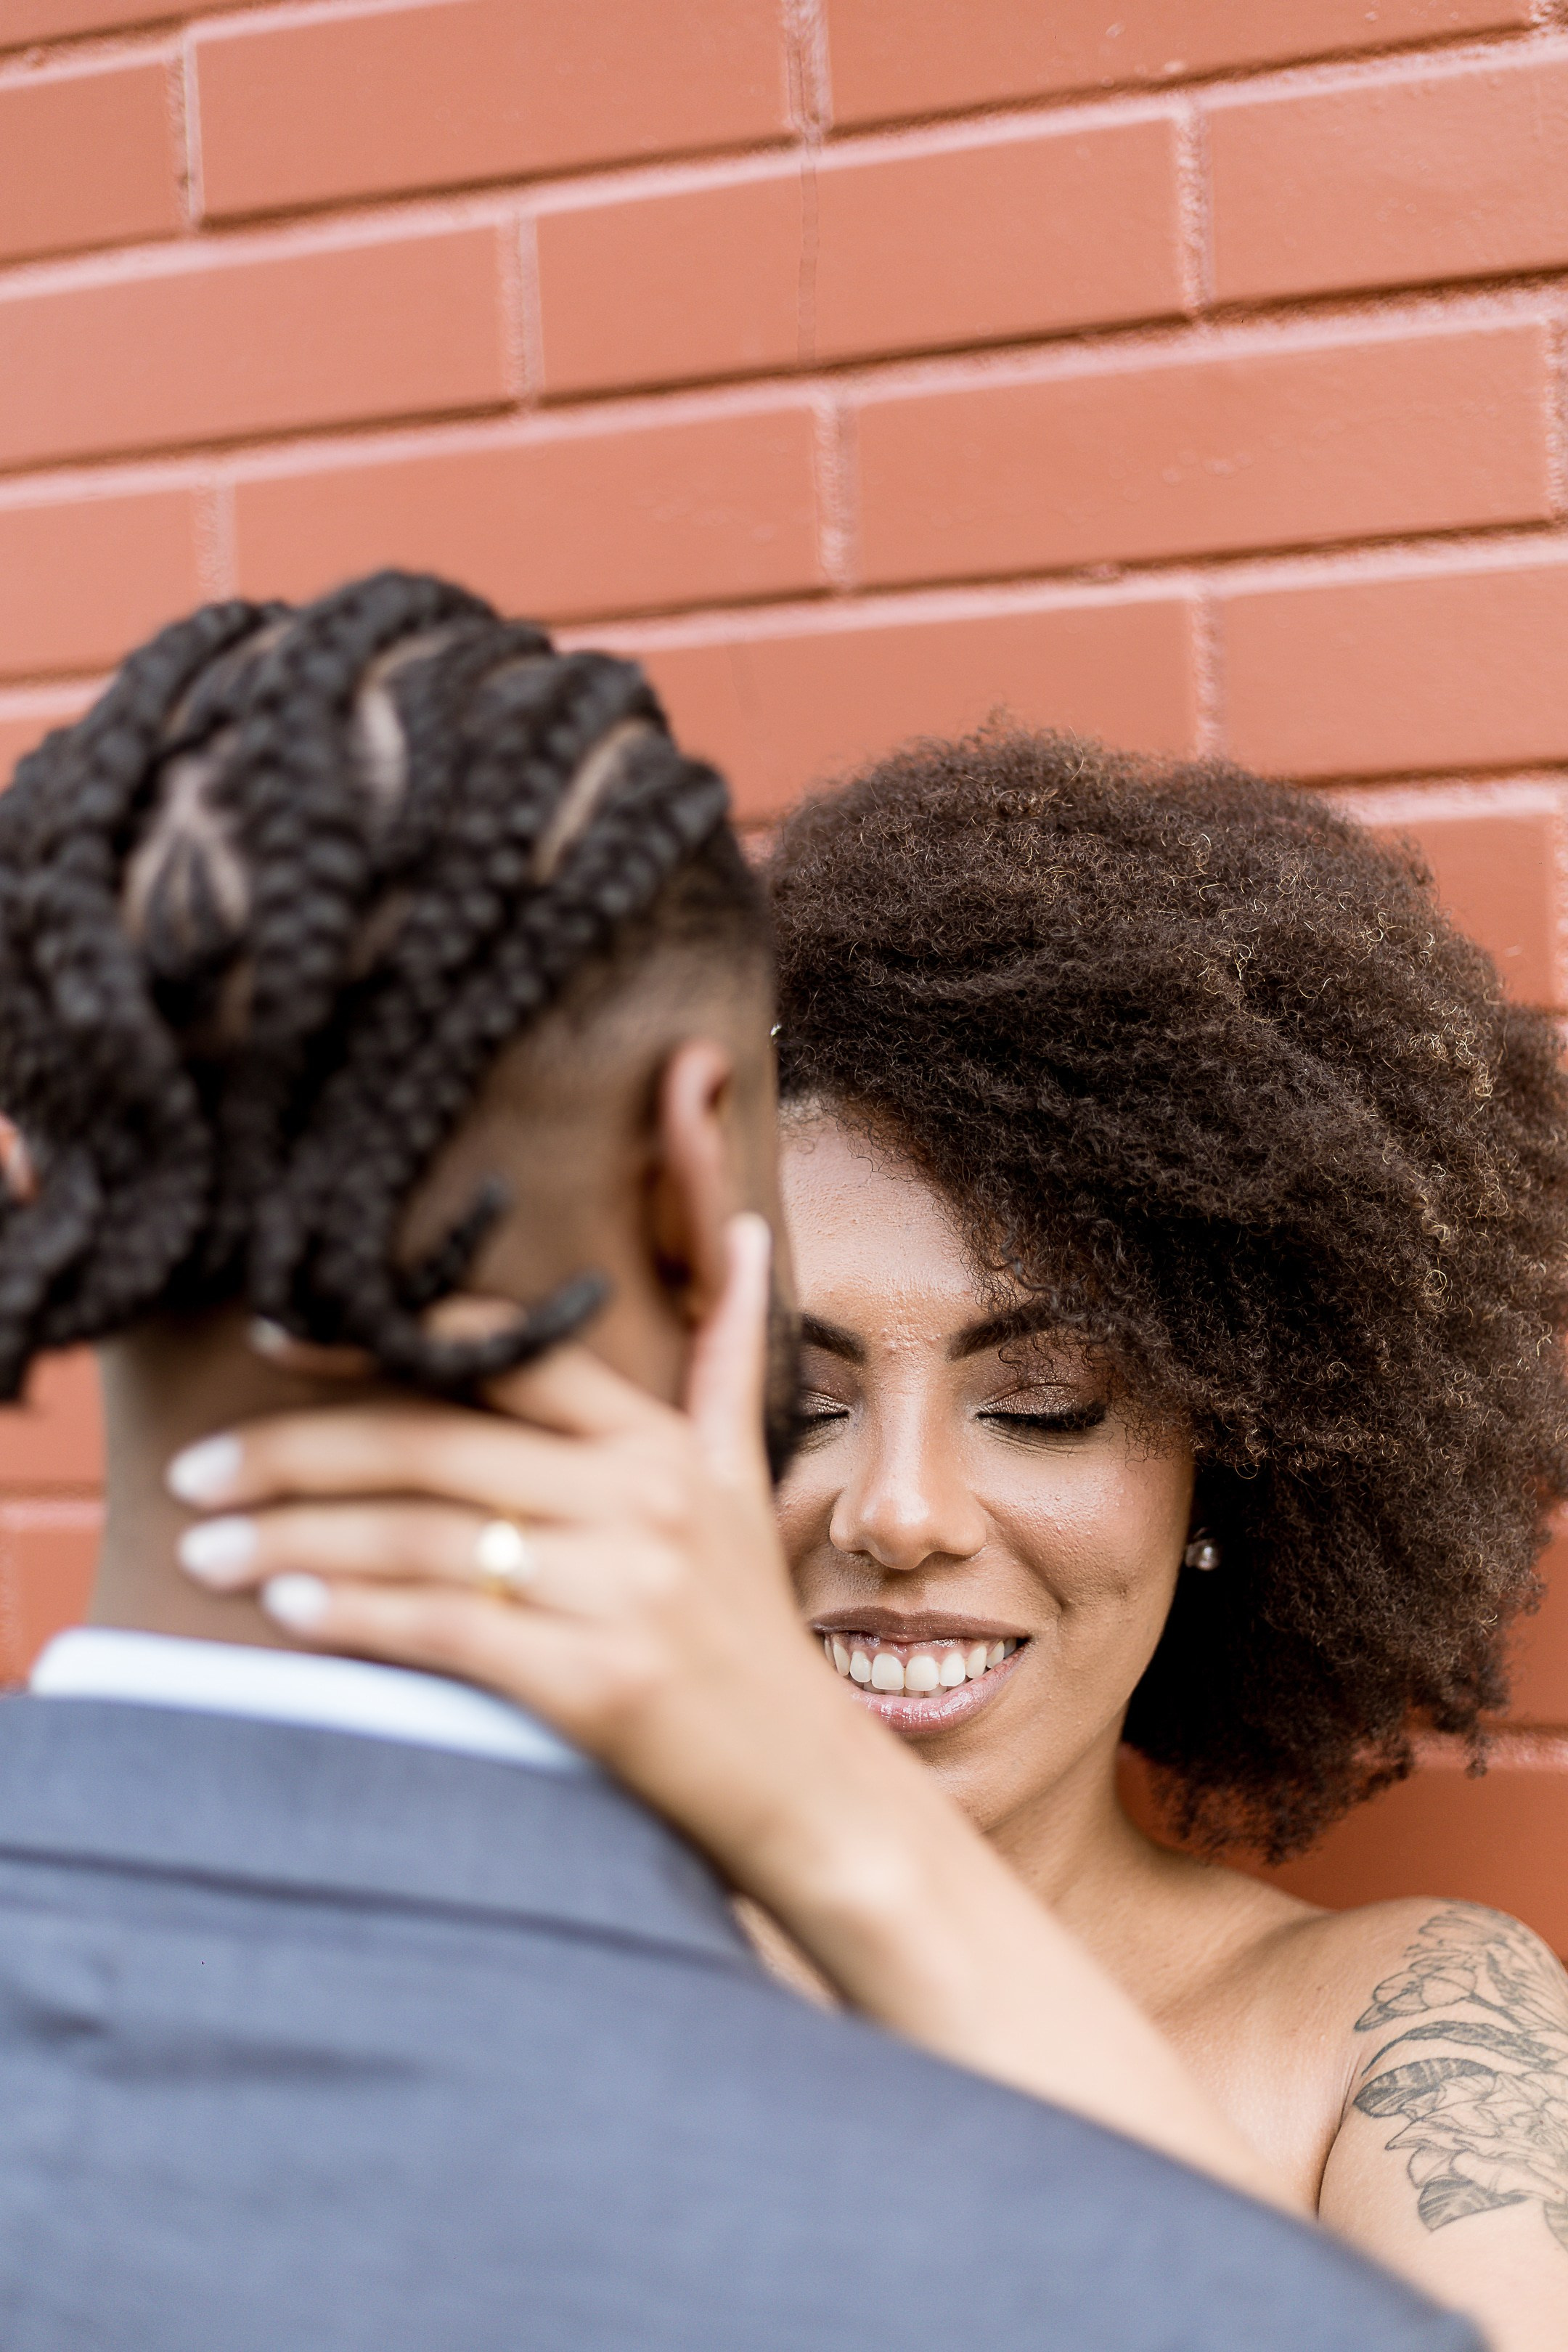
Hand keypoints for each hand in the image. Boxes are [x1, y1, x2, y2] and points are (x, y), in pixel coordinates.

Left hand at [167, 1222, 1298, 2208]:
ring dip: (294, 1542)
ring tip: (204, 1550)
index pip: (504, 1352)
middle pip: (434, 1443)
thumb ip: (725, 1359)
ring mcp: (627, 1587)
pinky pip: (451, 1630)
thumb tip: (750, 1232)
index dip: (381, 1336)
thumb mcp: (741, 1481)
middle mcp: (644, 1499)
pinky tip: (290, 1613)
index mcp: (661, 1441)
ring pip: (424, 1536)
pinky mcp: (602, 1680)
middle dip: (293, 1453)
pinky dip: (358, 1618)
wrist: (811, 1788)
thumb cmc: (752, 1633)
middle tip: (194, 1472)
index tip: (278, 1337)